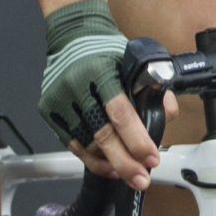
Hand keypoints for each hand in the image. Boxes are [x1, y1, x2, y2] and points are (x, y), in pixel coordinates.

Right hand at [40, 0, 158, 188]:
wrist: (72, 35)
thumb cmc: (107, 50)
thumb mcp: (135, 61)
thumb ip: (155, 88)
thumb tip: (167, 116)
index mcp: (100, 71)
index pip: (120, 112)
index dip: (136, 139)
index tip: (151, 158)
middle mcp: (76, 86)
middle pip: (101, 135)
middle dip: (125, 162)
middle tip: (142, 179)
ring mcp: (59, 100)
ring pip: (85, 144)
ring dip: (109, 164)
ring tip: (128, 175)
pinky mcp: (49, 111)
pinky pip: (71, 143)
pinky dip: (90, 158)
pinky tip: (107, 166)